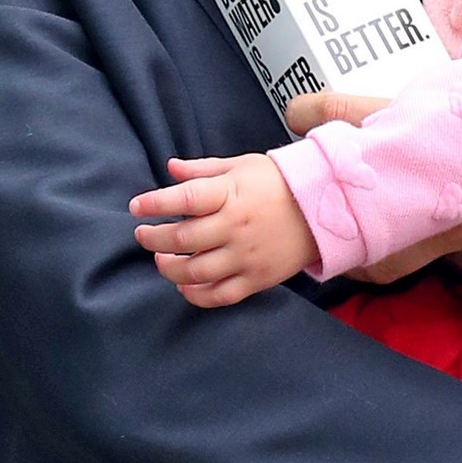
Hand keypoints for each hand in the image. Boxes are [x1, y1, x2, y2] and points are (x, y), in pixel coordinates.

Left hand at [131, 154, 316, 306]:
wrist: (325, 209)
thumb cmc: (278, 184)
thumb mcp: (241, 166)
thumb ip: (203, 170)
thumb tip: (169, 168)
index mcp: (231, 194)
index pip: (183, 199)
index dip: (154, 203)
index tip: (137, 207)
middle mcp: (236, 226)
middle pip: (182, 240)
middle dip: (154, 239)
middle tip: (143, 236)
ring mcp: (246, 256)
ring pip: (195, 272)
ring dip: (169, 269)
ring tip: (162, 261)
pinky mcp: (257, 279)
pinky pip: (220, 295)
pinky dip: (196, 295)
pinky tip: (185, 286)